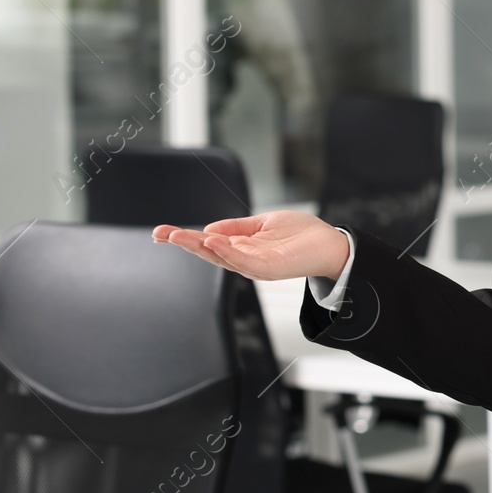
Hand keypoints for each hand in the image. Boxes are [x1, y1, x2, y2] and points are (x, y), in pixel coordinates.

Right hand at [152, 211, 349, 281]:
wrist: (330, 244)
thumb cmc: (301, 234)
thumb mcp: (263, 223)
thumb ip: (237, 227)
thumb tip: (209, 229)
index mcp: (241, 248)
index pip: (207, 243)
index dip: (185, 238)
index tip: (161, 232)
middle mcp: (244, 259)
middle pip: (208, 252)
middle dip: (185, 243)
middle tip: (162, 234)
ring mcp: (255, 266)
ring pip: (222, 257)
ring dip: (200, 247)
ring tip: (180, 235)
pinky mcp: (269, 269)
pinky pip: (244, 261)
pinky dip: (227, 252)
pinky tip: (213, 240)